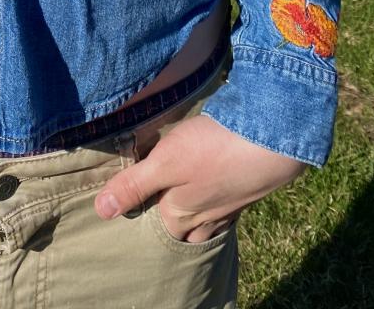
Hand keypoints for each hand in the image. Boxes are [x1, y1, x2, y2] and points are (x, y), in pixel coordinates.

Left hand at [94, 113, 306, 241]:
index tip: (132, 200)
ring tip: (181, 208)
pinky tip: (215, 192)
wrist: (271, 142)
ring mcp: (228, 208)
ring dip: (193, 216)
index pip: (153, 226)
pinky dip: (215, 202)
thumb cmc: (213, 150)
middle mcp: (204, 219)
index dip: (141, 213)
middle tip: (155, 205)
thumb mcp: (165, 162)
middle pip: (180, 231)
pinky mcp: (246, 191)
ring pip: (204, 223)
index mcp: (180, 215)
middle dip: (168, 221)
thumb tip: (102, 211)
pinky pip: (224, 207)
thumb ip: (135, 185)